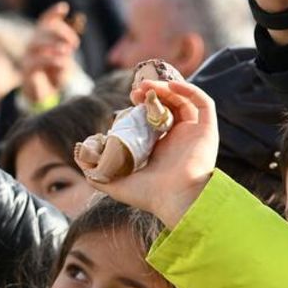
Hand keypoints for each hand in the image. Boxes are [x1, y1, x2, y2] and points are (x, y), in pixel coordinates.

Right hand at [21, 2, 79, 104]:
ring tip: (68, 51)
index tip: (64, 7)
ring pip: (36, 42)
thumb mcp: (65, 60)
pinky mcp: (27, 70)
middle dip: (61, 32)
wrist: (45, 95)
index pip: (45, 21)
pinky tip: (63, 62)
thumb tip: (68, 46)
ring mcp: (28, 56)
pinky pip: (36, 61)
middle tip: (75, 43)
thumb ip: (66, 50)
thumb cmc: (56, 74)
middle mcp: (33, 45)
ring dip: (53, 44)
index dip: (53, 12)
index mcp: (43, 39)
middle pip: (43, 29)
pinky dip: (51, 59)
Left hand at [87, 79, 217, 228]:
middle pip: (169, 104)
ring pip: (184, 100)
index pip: (155, 117)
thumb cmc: (149, 196)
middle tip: (137, 89)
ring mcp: (195, 133)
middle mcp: (180, 138)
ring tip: (149, 86)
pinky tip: (171, 85)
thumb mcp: (115, 184)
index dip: (143, 104)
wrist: (174, 201)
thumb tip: (79, 156)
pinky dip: (189, 89)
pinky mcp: (208, 130)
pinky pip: (203, 103)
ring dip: (168, 87)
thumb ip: (95, 173)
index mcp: (162, 148)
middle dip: (154, 92)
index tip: (130, 97)